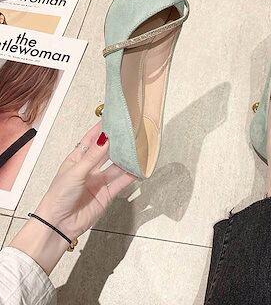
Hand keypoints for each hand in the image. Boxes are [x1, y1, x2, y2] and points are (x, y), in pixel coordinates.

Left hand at [10, 123, 134, 273]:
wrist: (59, 225)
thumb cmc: (59, 196)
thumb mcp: (75, 172)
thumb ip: (93, 157)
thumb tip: (106, 138)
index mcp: (77, 159)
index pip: (90, 140)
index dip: (101, 130)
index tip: (113, 118)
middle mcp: (90, 168)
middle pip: (106, 152)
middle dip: (117, 142)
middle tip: (130, 131)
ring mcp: (100, 181)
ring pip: (116, 166)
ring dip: (126, 158)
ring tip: (138, 148)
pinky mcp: (108, 194)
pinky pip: (122, 182)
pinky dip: (131, 176)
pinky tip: (139, 168)